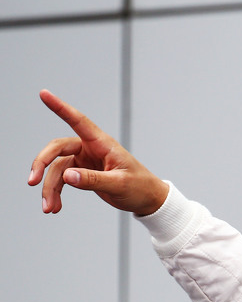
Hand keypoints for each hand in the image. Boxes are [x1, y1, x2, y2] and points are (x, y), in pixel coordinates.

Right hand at [29, 89, 168, 215]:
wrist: (148, 200)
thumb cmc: (140, 187)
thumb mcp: (119, 184)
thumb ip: (93, 180)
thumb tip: (67, 176)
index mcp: (103, 144)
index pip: (79, 121)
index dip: (60, 107)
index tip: (44, 94)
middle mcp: (91, 149)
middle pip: (57, 149)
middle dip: (42, 164)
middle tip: (32, 182)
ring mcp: (85, 160)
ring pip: (57, 169)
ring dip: (50, 188)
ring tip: (48, 208)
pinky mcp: (83, 173)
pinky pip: (63, 180)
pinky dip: (56, 192)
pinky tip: (55, 206)